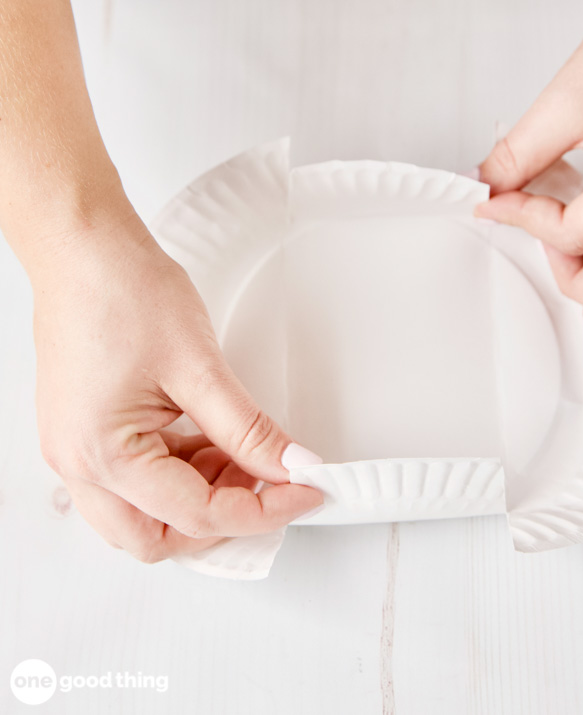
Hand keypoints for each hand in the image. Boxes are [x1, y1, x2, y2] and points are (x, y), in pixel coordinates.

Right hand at [32, 210, 323, 562]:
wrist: (84, 246)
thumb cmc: (121, 290)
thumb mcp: (199, 365)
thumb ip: (248, 427)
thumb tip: (288, 464)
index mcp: (102, 455)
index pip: (196, 514)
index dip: (262, 509)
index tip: (304, 491)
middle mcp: (79, 464)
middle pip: (159, 537)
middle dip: (221, 520)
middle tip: (272, 485)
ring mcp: (77, 449)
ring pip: (145, 514)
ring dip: (200, 496)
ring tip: (245, 454)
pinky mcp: (86, 431)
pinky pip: (135, 479)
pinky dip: (179, 472)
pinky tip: (212, 442)